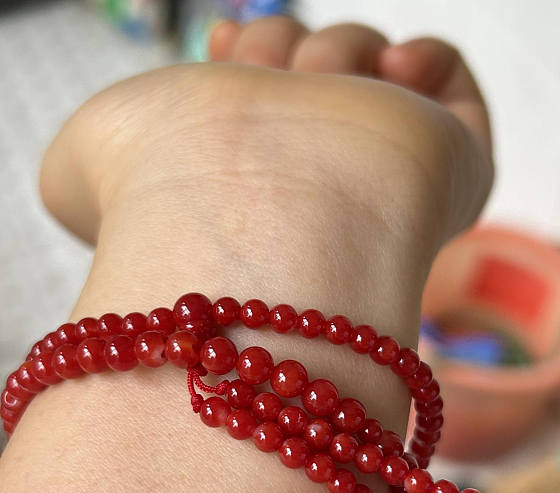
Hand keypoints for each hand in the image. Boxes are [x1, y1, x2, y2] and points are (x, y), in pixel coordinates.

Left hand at [41, 17, 492, 272]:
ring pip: (371, 68)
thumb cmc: (171, 191)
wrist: (264, 213)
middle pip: (316, 79)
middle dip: (283, 53)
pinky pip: (450, 88)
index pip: (268, 109)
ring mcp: (387, 178)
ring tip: (314, 87)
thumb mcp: (85, 166)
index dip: (244, 61)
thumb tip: (106, 175)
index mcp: (259, 191)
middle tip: (262, 71)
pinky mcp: (450, 165)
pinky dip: (427, 62)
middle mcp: (321, 187)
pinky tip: (393, 69)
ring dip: (336, 53)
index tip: (217, 49)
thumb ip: (90, 166)